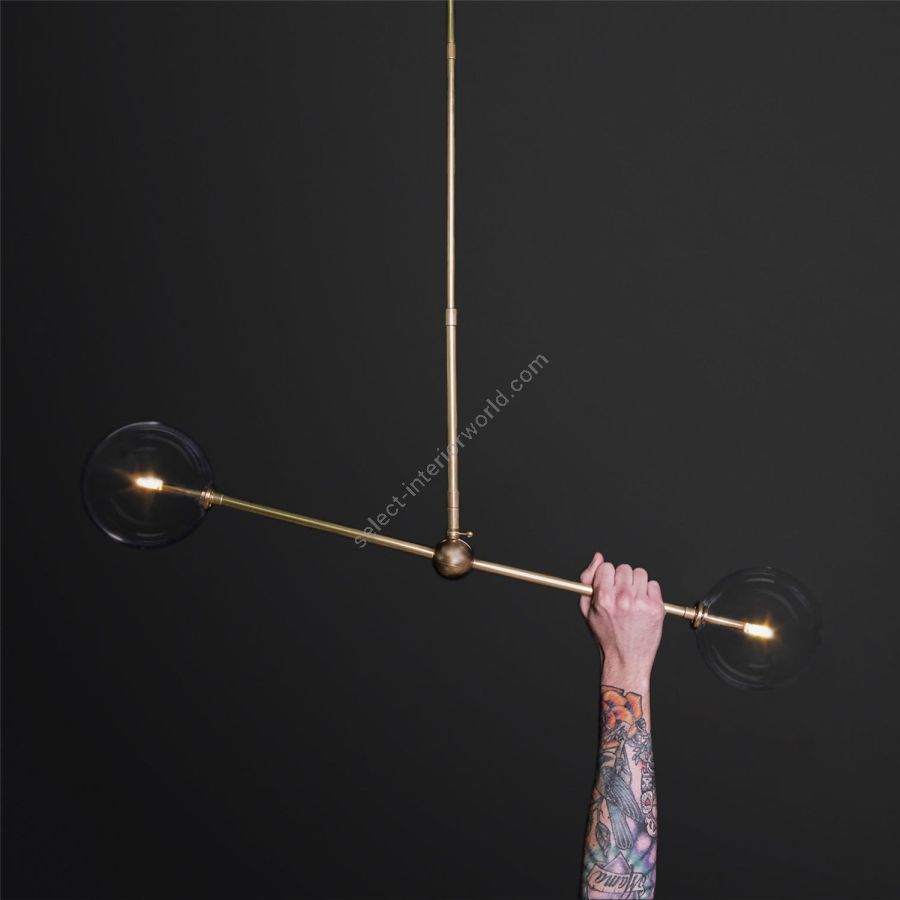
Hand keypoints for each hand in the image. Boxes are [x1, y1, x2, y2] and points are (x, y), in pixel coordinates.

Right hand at [579, 552, 664, 687]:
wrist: (626, 659)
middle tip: (621, 595)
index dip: (606, 576)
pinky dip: (649, 592)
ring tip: (632, 599)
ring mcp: (641, 603)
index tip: (608, 586)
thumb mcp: (587, 609)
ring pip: (640, 573)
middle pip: (624, 568)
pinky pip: (654, 584)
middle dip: (622, 579)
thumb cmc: (605, 635)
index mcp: (603, 597)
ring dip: (636, 583)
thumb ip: (587, 580)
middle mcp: (623, 598)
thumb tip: (598, 557)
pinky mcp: (656, 608)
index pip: (607, 567)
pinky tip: (642, 605)